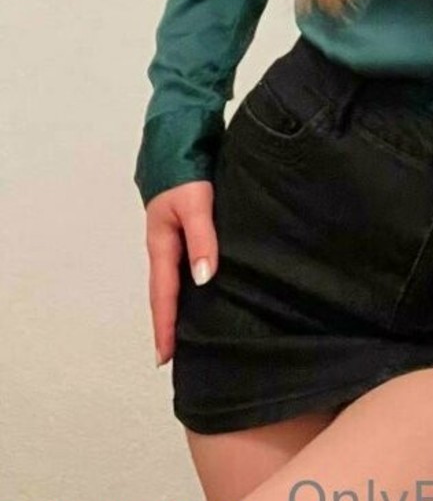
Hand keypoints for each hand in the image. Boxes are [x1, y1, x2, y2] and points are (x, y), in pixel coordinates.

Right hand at [146, 179, 217, 366]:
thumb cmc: (186, 173)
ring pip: (175, 281)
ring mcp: (173, 239)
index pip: (163, 296)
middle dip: (169, 324)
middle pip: (166, 294)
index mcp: (161, 245)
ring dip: (180, 307)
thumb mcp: (195, 204)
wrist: (180, 141)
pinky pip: (185, 266)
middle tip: (176, 357)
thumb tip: (204, 278)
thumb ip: (202, 238)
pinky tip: (204, 293)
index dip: (165, 327)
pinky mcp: (185, 229)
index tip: (165, 359)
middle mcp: (164, 247)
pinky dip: (190, 286)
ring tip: (191, 333)